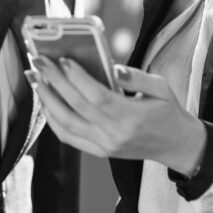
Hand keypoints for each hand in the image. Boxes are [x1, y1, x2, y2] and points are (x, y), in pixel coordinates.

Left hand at [28, 57, 205, 172]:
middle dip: (54, 82)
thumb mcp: (162, 88)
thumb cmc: (168, 112)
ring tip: (35, 79)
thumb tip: (112, 68)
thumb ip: (136, 77)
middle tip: (38, 62)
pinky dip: (53, 119)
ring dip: (47, 100)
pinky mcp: (99, 152)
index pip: (97, 97)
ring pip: (66, 124)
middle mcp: (115, 134)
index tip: (63, 60)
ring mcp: (105, 146)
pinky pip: (68, 137)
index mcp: (132, 117)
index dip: (77, 78)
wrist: (176, 146)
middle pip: (76, 107)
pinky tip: (46, 101)